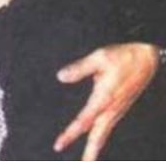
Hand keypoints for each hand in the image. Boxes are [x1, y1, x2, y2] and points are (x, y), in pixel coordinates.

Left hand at [53, 43, 158, 160]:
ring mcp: (118, 109)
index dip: (70, 134)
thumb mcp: (99, 58)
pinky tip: (97, 139)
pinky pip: (109, 126)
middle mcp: (112, 108)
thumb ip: (80, 68)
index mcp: (104, 98)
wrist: (149, 58)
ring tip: (87, 159)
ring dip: (95, 147)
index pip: (84, 120)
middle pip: (98, 135)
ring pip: (104, 132)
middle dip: (89, 151)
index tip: (59, 145)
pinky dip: (101, 136)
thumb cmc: (124, 57)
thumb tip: (60, 77)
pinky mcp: (120, 106)